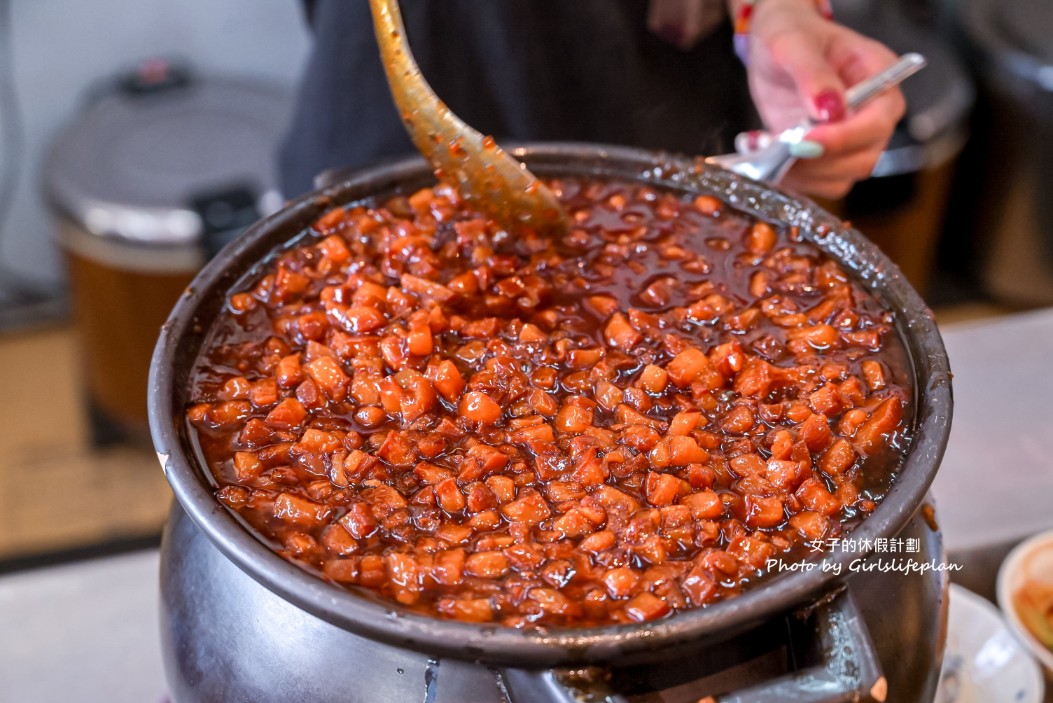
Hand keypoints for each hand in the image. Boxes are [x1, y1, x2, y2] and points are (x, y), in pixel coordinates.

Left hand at [745, 0, 904, 197]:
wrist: (777, 47)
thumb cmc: (793, 34)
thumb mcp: (796, 44)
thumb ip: (813, 75)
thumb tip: (829, 110)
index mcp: (881, 80)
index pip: (877, 122)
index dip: (844, 138)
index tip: (804, 141)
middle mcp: (873, 116)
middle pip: (863, 159)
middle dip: (819, 161)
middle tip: (778, 147)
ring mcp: (852, 141)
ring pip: (840, 178)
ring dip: (801, 174)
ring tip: (766, 149)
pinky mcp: (826, 157)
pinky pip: (818, 183)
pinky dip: (792, 179)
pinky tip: (766, 157)